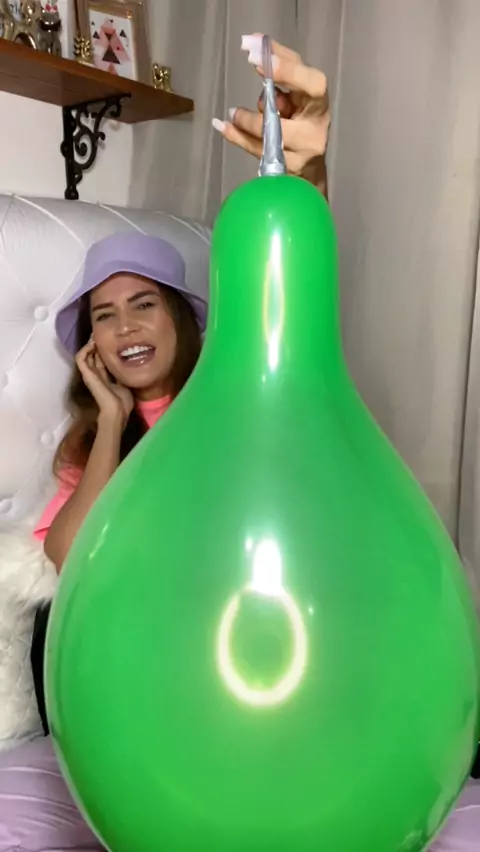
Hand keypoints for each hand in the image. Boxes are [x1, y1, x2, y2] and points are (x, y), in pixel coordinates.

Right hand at [76, 338, 133, 427]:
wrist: (117, 410)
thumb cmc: (123, 401)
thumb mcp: (126, 382)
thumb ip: (124, 373)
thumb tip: (132, 361)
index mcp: (105, 376)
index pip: (101, 359)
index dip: (103, 349)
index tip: (109, 338)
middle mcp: (96, 374)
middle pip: (92, 355)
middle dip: (96, 343)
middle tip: (101, 332)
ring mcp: (90, 374)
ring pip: (85, 355)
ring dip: (89, 344)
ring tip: (95, 336)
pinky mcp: (86, 374)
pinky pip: (80, 359)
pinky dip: (84, 350)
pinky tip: (92, 344)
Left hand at [213, 35, 329, 191]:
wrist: (310, 170)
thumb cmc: (301, 123)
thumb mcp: (297, 95)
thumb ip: (281, 70)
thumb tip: (255, 43)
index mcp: (318, 104)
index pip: (312, 84)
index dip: (288, 71)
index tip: (260, 59)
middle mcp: (315, 130)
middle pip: (288, 120)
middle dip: (263, 106)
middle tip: (242, 96)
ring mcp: (301, 154)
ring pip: (270, 138)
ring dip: (247, 122)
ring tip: (233, 114)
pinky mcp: (287, 171)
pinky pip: (258, 152)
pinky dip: (238, 138)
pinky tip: (224, 127)